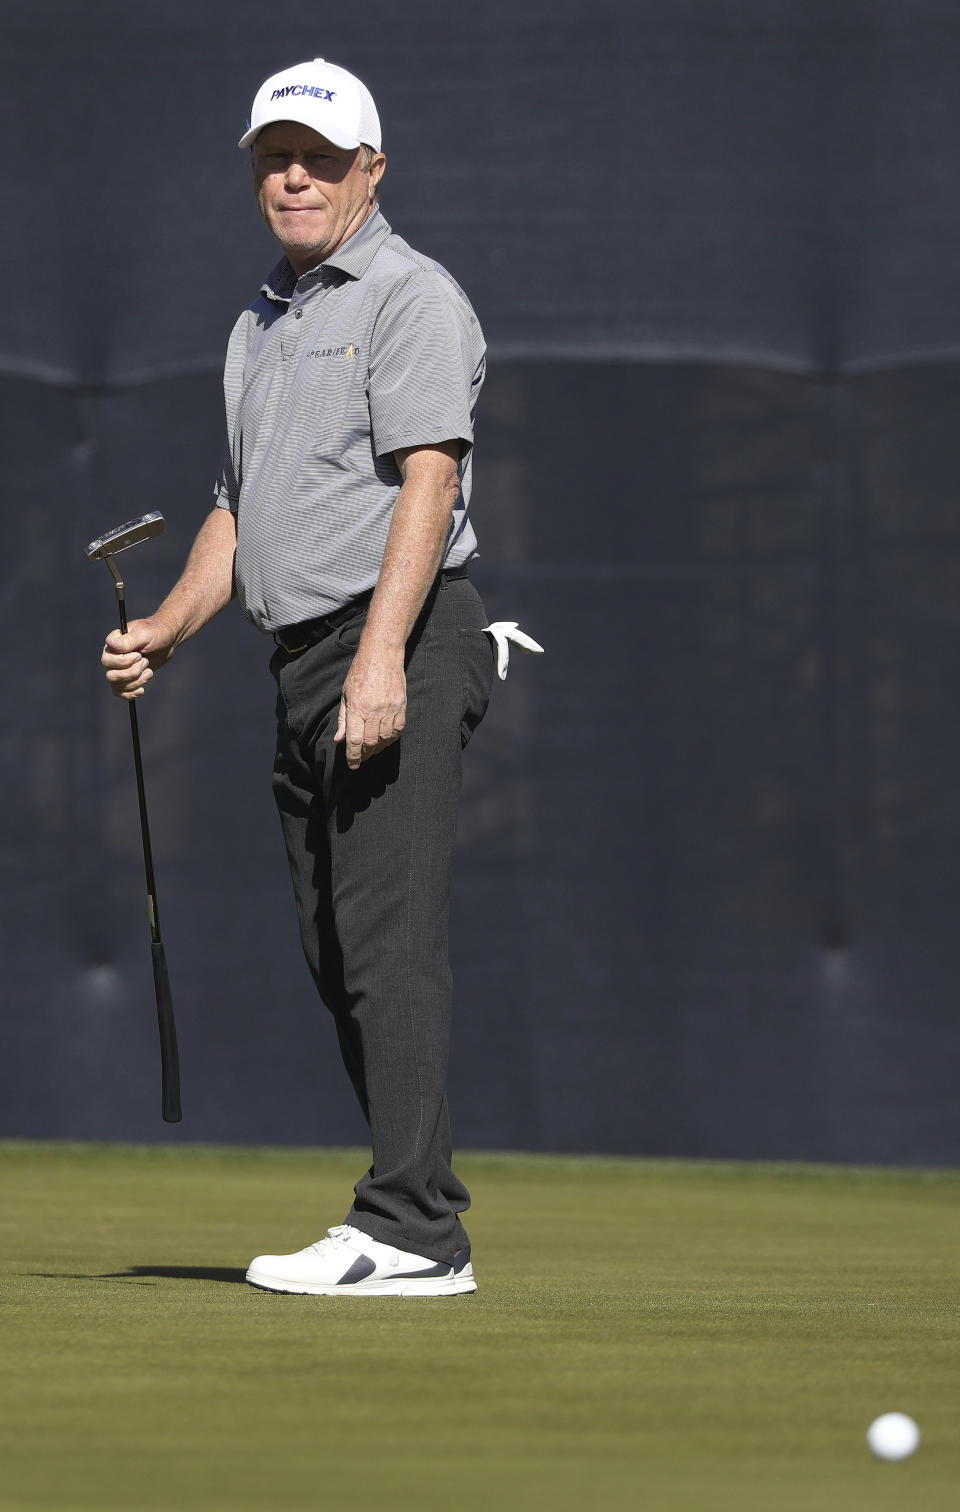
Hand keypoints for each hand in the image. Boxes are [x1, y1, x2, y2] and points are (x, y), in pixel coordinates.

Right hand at [101, 616, 176, 699]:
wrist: (167, 641)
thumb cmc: (156, 633)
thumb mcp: (144, 635)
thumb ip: (128, 641)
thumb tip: (110, 643)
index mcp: (113, 644)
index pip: (107, 660)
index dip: (124, 661)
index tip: (139, 654)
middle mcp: (112, 657)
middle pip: (111, 676)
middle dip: (132, 673)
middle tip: (146, 662)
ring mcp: (118, 668)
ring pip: (116, 685)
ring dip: (136, 682)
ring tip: (148, 671)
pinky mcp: (126, 678)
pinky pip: (120, 692)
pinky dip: (131, 693)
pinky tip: (142, 689)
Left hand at [334, 648, 405, 768]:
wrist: (382, 655)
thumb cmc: (360, 673)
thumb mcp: (346, 695)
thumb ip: (344, 719)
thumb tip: (340, 740)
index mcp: (357, 707)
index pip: (354, 740)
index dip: (353, 757)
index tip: (352, 765)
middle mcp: (374, 710)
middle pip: (370, 742)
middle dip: (365, 754)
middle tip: (361, 757)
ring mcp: (390, 708)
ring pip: (385, 739)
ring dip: (378, 748)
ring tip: (372, 750)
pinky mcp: (401, 705)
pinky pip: (398, 730)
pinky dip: (391, 738)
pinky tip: (385, 740)